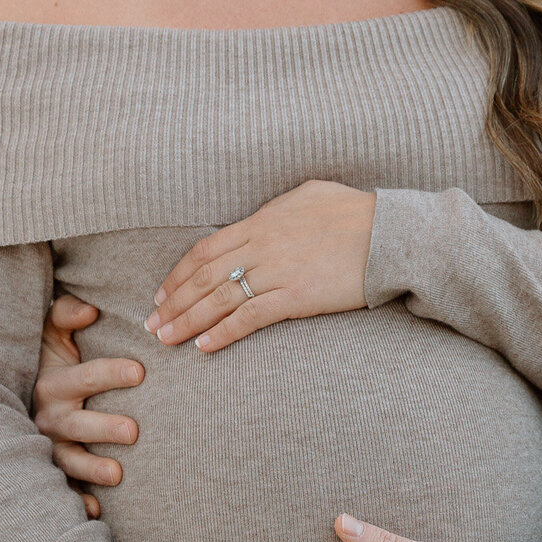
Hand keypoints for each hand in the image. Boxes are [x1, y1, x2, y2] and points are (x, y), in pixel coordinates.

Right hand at [34, 293, 142, 518]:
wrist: (23, 393)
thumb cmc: (49, 359)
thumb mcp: (50, 333)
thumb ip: (66, 314)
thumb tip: (90, 310)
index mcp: (52, 384)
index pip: (82, 378)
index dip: (109, 373)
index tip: (140, 372)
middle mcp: (49, 418)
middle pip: (76, 424)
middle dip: (103, 426)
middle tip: (134, 431)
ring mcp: (50, 447)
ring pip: (69, 460)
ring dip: (92, 468)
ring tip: (118, 474)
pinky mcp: (56, 470)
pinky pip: (65, 490)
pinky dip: (79, 502)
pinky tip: (98, 511)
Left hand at [144, 179, 376, 351]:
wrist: (390, 233)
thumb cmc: (356, 212)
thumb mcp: (309, 194)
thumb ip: (278, 209)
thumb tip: (263, 217)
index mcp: (260, 221)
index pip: (205, 250)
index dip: (178, 274)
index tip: (161, 294)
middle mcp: (261, 245)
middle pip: (203, 276)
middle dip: (172, 302)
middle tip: (151, 324)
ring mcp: (277, 271)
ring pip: (218, 298)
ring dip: (188, 321)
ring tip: (166, 340)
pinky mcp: (296, 296)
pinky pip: (249, 317)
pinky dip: (223, 332)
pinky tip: (204, 346)